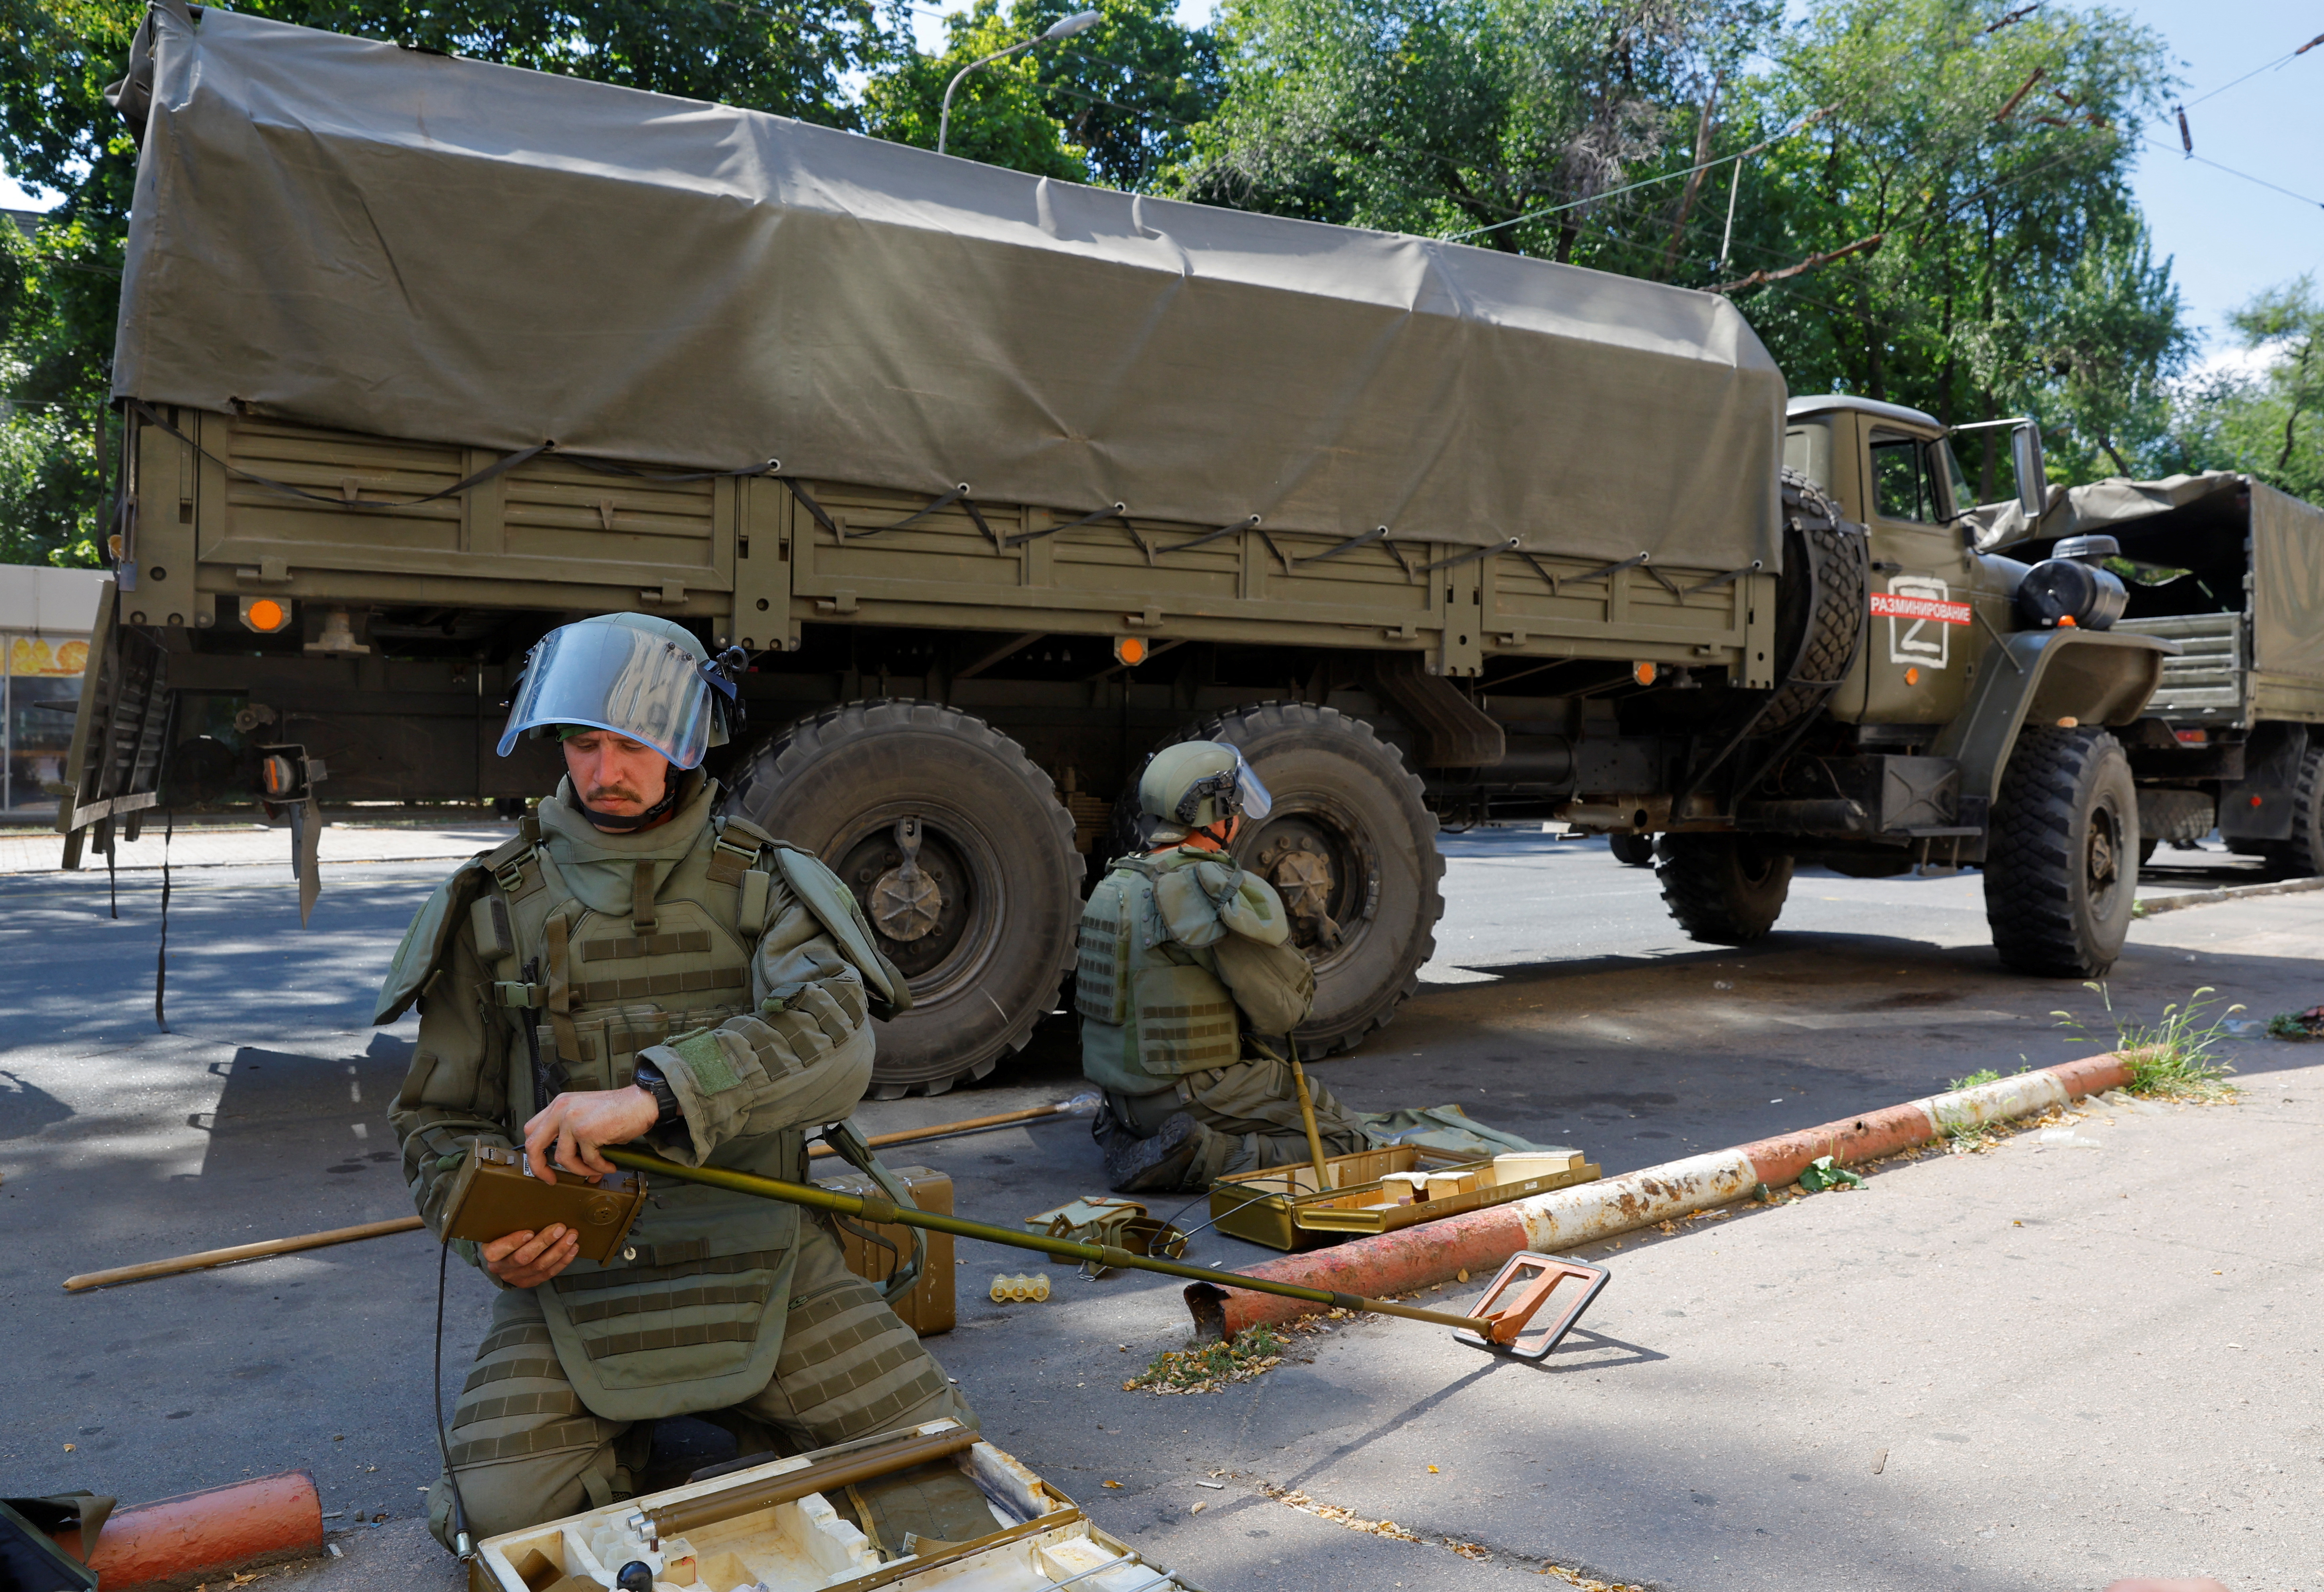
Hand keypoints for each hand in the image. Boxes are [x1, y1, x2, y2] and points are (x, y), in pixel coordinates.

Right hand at [482, 1224, 579, 1287]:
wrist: (500, 1259)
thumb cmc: (503, 1238)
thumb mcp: (500, 1230)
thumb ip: (510, 1223)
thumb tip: (535, 1206)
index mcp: (491, 1253)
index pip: (498, 1250)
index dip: (514, 1242)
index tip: (530, 1232)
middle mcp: (501, 1268)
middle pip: (523, 1258)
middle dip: (544, 1242)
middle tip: (561, 1228)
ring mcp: (515, 1277)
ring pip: (539, 1267)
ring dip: (558, 1251)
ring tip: (571, 1236)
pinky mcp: (529, 1282)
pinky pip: (548, 1274)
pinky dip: (562, 1261)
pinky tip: (572, 1249)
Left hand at [522, 1085, 661, 1184]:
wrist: (642, 1102)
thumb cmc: (619, 1109)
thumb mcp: (588, 1116)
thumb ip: (575, 1139)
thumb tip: (578, 1167)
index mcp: (560, 1104)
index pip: (532, 1130)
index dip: (535, 1152)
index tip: (544, 1166)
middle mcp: (561, 1109)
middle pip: (534, 1144)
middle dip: (540, 1167)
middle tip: (551, 1179)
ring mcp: (572, 1120)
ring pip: (563, 1158)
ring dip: (580, 1169)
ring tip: (597, 1169)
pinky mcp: (586, 1131)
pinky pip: (587, 1160)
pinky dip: (599, 1167)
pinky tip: (609, 1165)